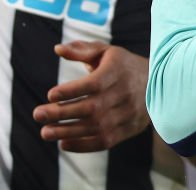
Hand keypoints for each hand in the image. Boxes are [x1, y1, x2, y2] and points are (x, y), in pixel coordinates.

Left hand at [33, 40, 149, 151]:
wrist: (158, 85)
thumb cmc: (124, 66)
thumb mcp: (106, 52)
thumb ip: (81, 50)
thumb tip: (57, 49)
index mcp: (117, 72)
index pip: (94, 83)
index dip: (72, 90)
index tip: (50, 94)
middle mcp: (123, 95)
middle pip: (90, 107)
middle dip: (61, 113)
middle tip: (37, 114)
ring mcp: (126, 115)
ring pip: (94, 127)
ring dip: (67, 131)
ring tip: (45, 132)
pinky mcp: (126, 131)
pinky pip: (103, 141)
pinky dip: (82, 145)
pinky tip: (63, 143)